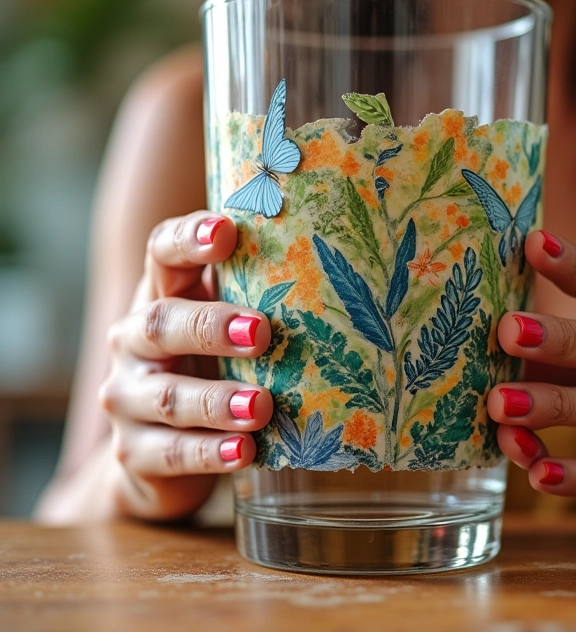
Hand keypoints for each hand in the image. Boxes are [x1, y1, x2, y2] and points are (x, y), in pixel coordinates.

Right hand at [99, 212, 272, 519]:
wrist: (160, 453)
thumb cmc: (210, 369)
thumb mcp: (227, 328)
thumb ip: (257, 296)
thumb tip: (341, 262)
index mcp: (162, 296)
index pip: (162, 253)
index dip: (189, 239)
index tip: (227, 231)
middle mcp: (133, 341)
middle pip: (160, 323)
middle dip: (211, 327)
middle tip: (261, 332)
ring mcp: (127, 398)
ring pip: (169, 396)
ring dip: (217, 400)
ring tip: (263, 406)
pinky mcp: (132, 452)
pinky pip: (170, 453)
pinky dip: (209, 453)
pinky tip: (244, 451)